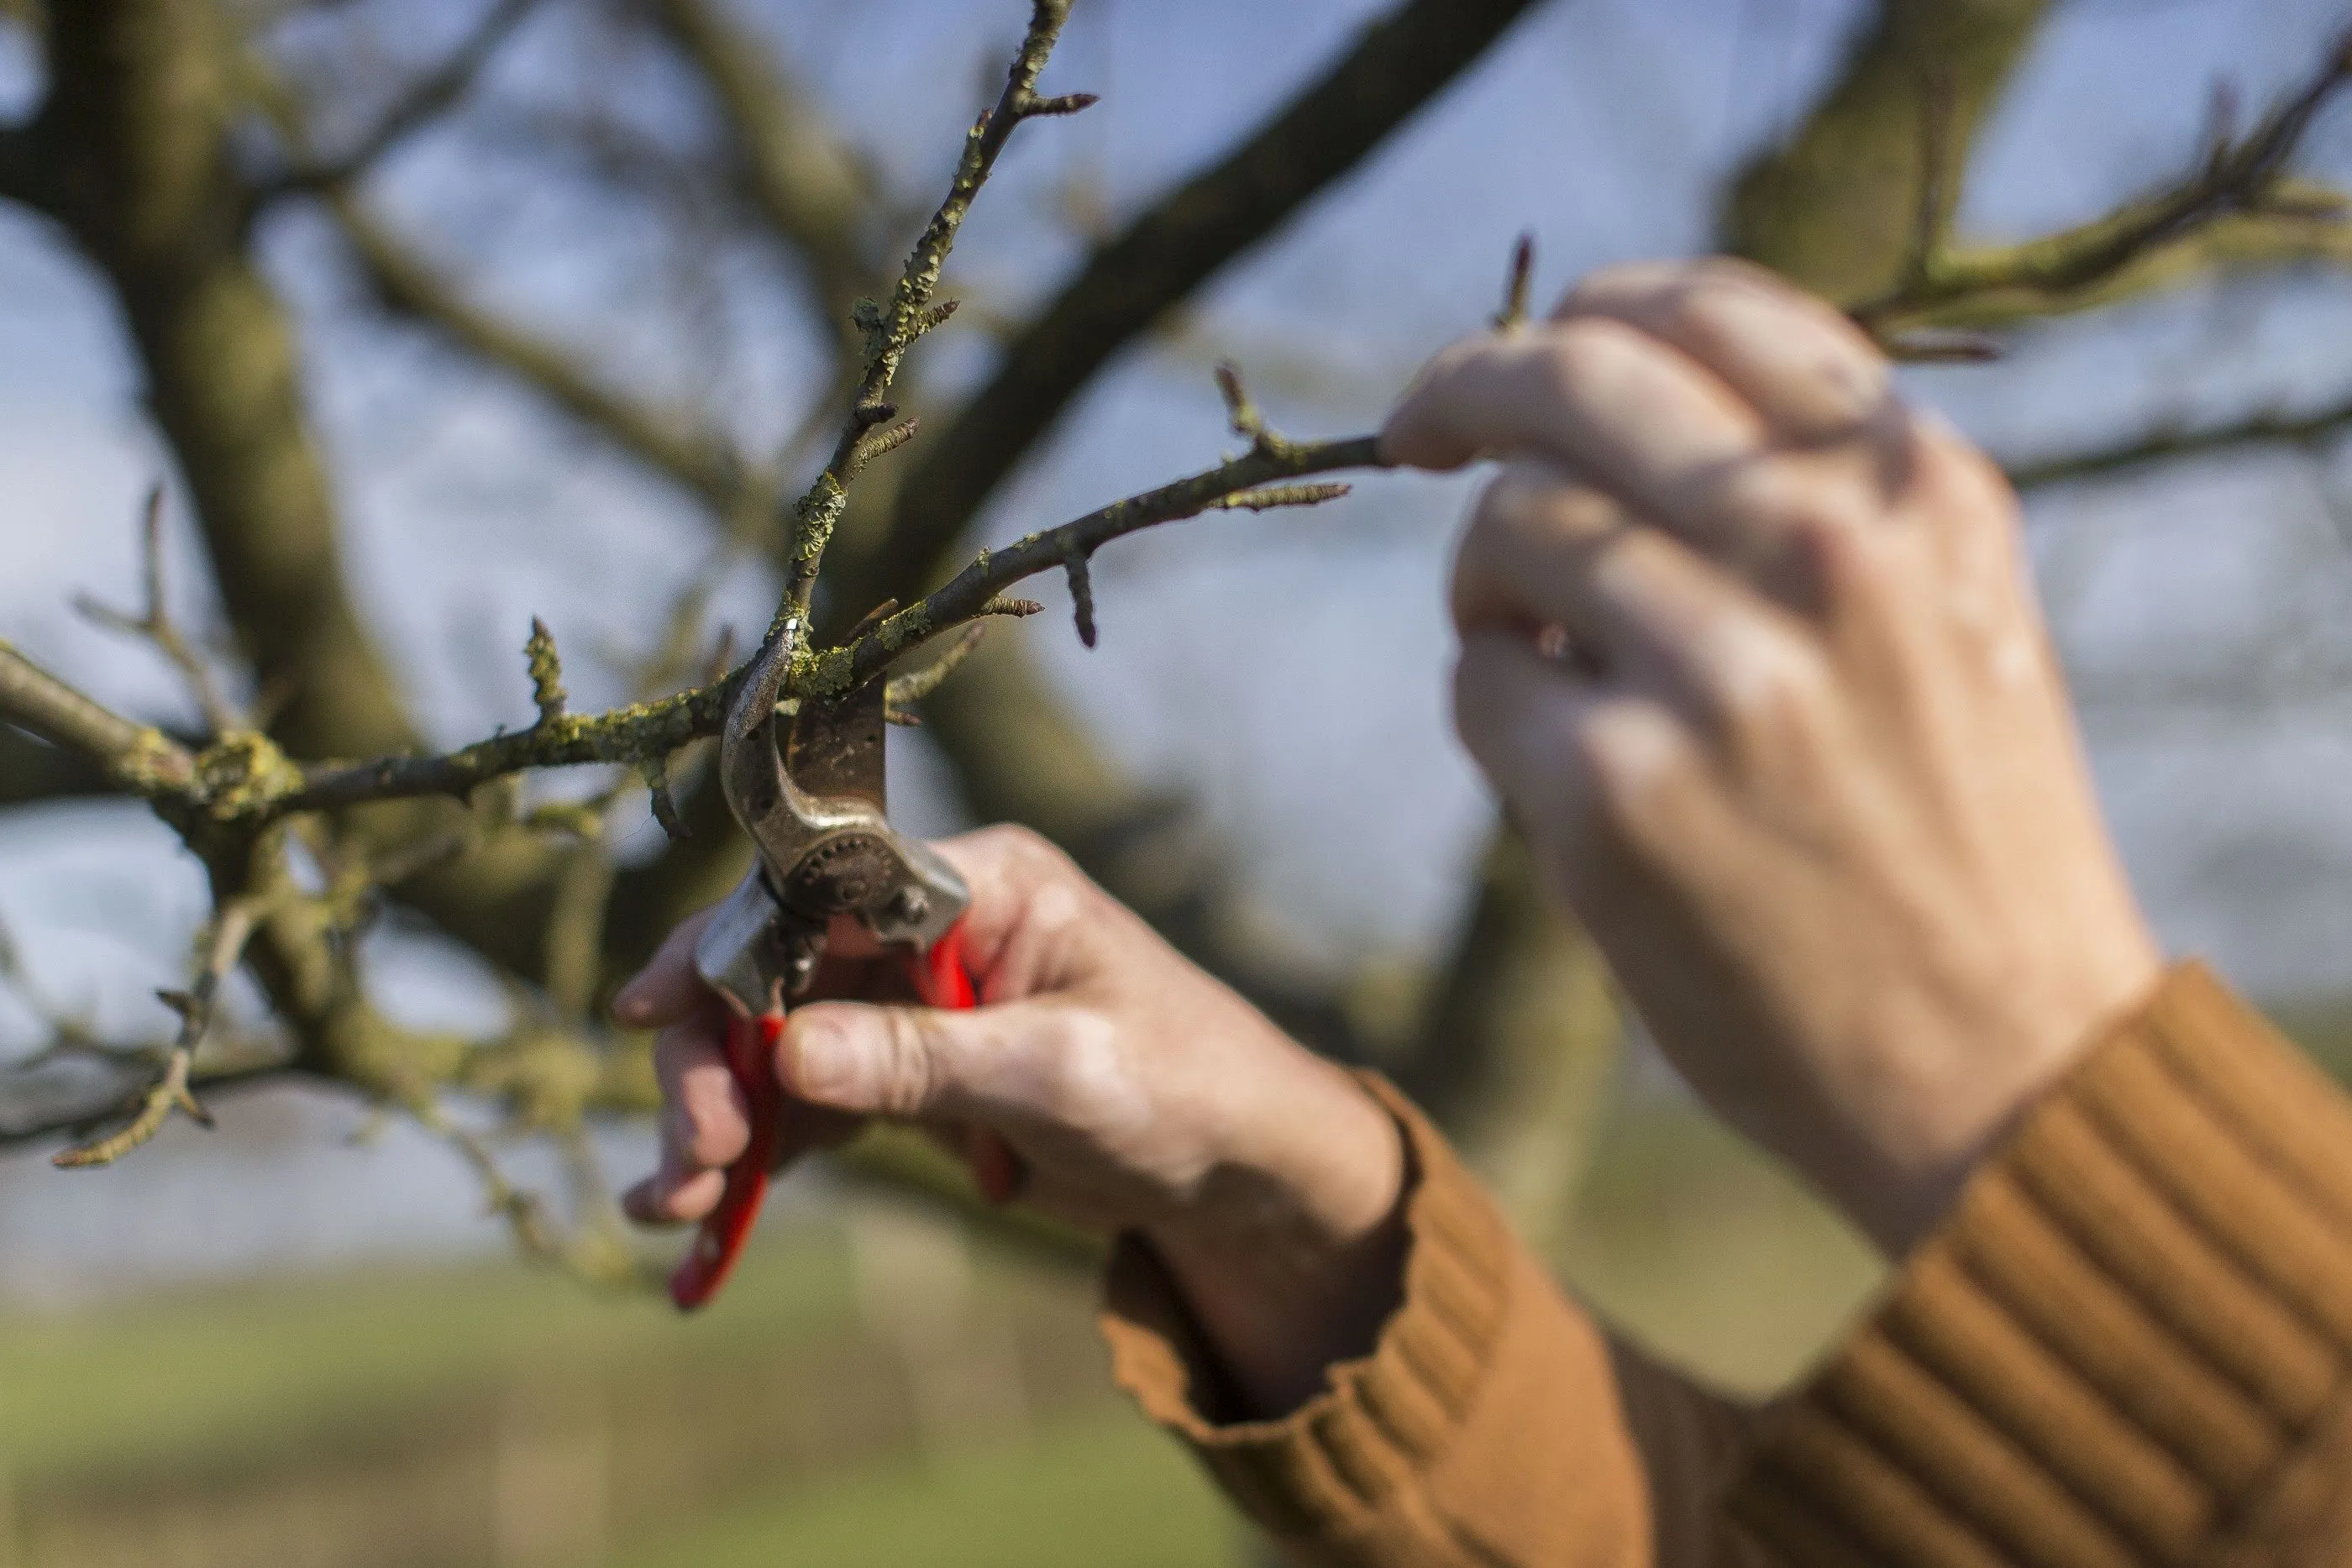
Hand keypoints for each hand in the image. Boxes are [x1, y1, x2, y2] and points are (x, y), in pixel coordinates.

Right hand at [614, 825, 1405, 1413]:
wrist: (1243, 1164)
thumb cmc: (1185, 1086)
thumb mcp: (1059, 1074)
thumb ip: (922, 1060)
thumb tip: (786, 1051)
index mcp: (977, 884)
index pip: (819, 891)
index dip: (725, 944)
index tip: (655, 1011)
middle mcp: (929, 927)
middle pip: (774, 969)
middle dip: (716, 1059)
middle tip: (689, 1156)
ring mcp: (910, 1001)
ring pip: (773, 1044)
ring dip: (717, 1118)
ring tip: (674, 1208)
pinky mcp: (905, 1074)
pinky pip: (806, 1105)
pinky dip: (754, 1154)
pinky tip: (700, 1218)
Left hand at [1386, 259, 2161, 1253]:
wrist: (2004, 1067)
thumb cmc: (1957, 837)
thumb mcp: (1949, 614)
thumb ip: (1819, 493)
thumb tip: (1607, 387)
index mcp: (1917, 491)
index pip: (1710, 311)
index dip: (1584, 307)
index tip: (1519, 348)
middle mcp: (1826, 554)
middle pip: (1573, 381)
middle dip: (1467, 387)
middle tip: (1415, 426)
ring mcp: (1719, 673)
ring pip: (1508, 528)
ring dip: (1488, 584)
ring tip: (1542, 657)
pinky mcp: (1616, 795)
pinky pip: (1477, 681)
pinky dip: (1494, 707)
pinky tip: (1566, 768)